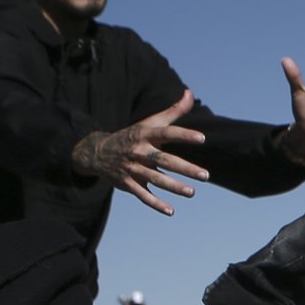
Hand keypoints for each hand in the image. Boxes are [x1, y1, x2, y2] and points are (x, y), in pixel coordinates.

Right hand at [72, 89, 209, 215]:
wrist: (98, 152)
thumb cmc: (133, 136)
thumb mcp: (150, 122)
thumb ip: (173, 111)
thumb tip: (190, 93)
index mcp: (145, 135)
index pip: (166, 133)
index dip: (183, 135)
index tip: (202, 138)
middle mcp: (138, 151)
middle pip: (164, 160)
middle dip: (184, 168)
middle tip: (205, 175)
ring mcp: (132, 168)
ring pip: (155, 179)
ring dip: (173, 187)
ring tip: (192, 192)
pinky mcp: (128, 184)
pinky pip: (142, 195)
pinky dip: (155, 204)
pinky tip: (171, 211)